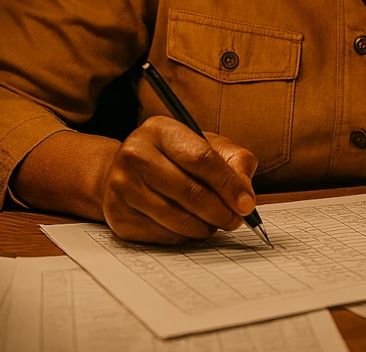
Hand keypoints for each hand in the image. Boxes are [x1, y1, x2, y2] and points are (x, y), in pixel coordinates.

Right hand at [99, 116, 257, 243]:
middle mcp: (135, 155)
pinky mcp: (118, 216)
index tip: (247, 204)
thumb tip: (245, 197)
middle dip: (221, 212)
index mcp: (160, 130)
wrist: (123, 171)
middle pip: (190, 192)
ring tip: (215, 223)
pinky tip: (190, 226)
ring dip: (205, 226)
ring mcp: (122, 187)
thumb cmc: (173, 157)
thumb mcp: (205, 145)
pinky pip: (163, 235)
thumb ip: (234, 162)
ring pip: (178, 219)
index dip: (229, 185)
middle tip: (236, 220)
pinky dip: (185, 235)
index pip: (202, 159)